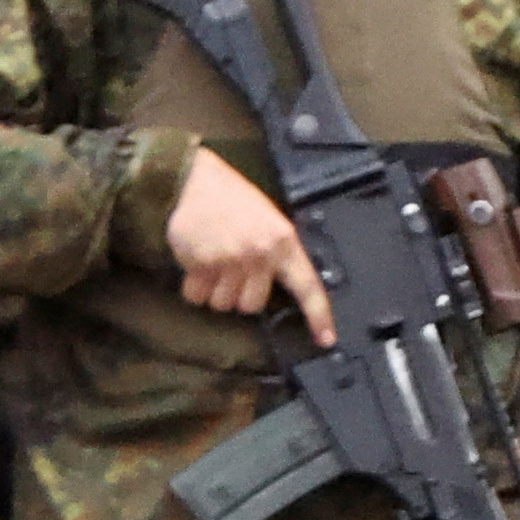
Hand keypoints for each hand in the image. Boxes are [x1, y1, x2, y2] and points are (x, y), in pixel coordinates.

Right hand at [168, 152, 334, 347]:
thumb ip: (276, 250)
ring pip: (224, 304)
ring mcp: (230, 260)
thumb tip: (279, 283)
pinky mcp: (201, 265)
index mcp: (283, 241)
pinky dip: (194, 287)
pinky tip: (195, 263)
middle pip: (253, 305)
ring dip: (215, 291)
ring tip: (213, 261)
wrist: (192, 180)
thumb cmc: (230, 198)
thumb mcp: (267, 218)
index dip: (319, 315)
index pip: (307, 286)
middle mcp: (259, 254)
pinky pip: (197, 296)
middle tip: (232, 270)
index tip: (326, 339)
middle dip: (240, 294)